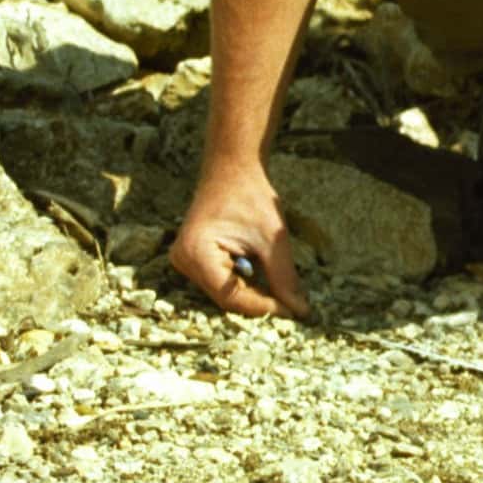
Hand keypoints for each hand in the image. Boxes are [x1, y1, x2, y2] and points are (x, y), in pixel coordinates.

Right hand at [171, 165, 311, 319]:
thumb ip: (284, 277)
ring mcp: (184, 260)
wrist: (232, 169)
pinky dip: (244, 283)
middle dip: (259, 303)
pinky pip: (220, 281)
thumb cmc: (251, 197)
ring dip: (253, 294)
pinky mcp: (193, 258)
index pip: (230, 297)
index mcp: (196, 254)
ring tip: (282, 295)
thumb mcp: (273, 239)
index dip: (263, 308)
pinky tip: (264, 280)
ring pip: (223, 292)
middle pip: (225, 298)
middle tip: (292, 308)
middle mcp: (182, 261)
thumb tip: (300, 311)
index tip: (293, 313)